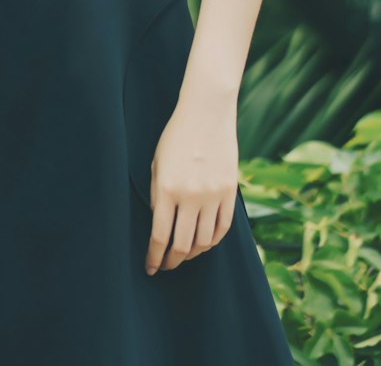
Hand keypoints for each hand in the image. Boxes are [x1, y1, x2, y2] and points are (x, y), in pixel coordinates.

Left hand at [144, 94, 238, 273]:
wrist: (206, 112)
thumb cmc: (176, 136)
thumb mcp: (157, 163)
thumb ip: (158, 195)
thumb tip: (160, 226)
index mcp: (167, 188)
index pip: (159, 236)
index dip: (154, 257)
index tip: (151, 268)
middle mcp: (191, 196)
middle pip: (182, 245)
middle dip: (172, 261)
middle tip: (167, 266)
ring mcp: (213, 195)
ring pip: (204, 241)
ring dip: (192, 254)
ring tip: (184, 255)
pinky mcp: (230, 192)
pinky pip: (222, 228)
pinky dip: (212, 241)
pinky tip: (203, 243)